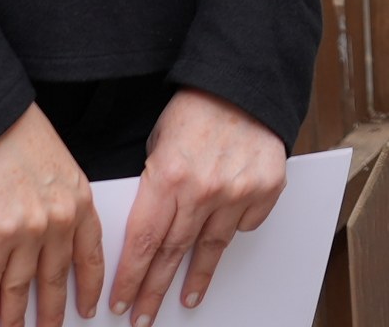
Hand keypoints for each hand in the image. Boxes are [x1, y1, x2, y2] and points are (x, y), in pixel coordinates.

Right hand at [0, 105, 102, 326]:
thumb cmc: (22, 138)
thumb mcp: (61, 168)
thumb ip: (65, 204)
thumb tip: (56, 240)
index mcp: (80, 203)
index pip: (91, 257)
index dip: (90, 288)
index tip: (90, 309)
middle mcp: (58, 222)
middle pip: (55, 279)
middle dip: (52, 311)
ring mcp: (26, 231)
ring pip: (21, 287)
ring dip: (16, 315)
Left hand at [106, 89, 288, 325]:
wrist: (244, 85)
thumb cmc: (196, 111)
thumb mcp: (159, 144)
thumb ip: (155, 188)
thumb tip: (147, 232)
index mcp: (168, 176)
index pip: (143, 242)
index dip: (131, 277)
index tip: (122, 302)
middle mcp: (203, 189)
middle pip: (172, 254)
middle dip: (154, 290)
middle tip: (143, 317)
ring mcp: (238, 192)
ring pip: (210, 248)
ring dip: (195, 279)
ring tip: (186, 300)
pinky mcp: (267, 189)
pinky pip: (245, 225)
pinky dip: (232, 231)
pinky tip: (222, 239)